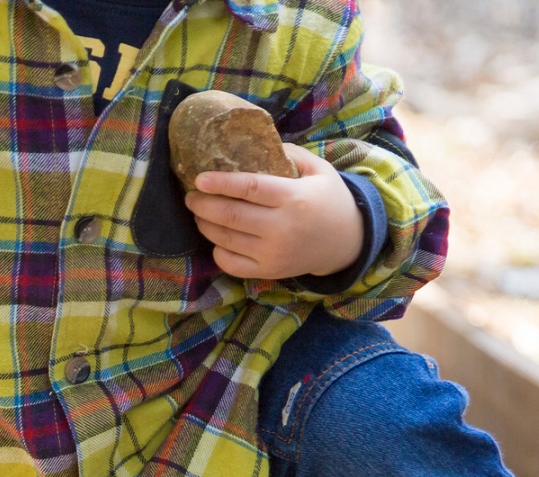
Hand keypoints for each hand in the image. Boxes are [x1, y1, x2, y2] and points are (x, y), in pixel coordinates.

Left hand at [184, 144, 364, 281]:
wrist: (347, 242)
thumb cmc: (329, 199)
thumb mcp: (319, 169)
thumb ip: (290, 154)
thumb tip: (254, 142)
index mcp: (293, 198)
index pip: (249, 188)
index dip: (220, 183)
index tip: (199, 179)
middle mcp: (281, 229)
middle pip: (230, 216)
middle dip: (203, 205)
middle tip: (191, 196)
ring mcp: (273, 254)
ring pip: (226, 240)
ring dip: (205, 225)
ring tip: (199, 213)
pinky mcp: (269, 272)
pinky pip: (231, 264)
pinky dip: (217, 251)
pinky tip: (217, 238)